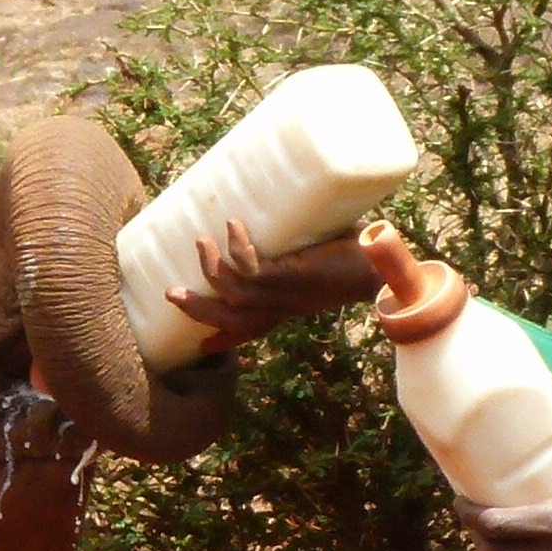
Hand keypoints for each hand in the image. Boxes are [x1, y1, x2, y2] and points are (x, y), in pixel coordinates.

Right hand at [162, 213, 402, 350]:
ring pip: (232, 294)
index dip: (222, 339)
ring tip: (200, 242)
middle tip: (169, 293)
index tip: (199, 346)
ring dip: (211, 269)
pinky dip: (238, 248)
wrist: (382, 266)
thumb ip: (303, 244)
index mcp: (286, 308)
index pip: (248, 331)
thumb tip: (294, 203)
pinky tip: (232, 226)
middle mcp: (281, 307)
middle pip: (229, 319)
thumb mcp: (321, 259)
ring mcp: (285, 294)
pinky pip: (252, 269)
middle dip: (197, 309)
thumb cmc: (359, 258)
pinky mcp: (292, 277)